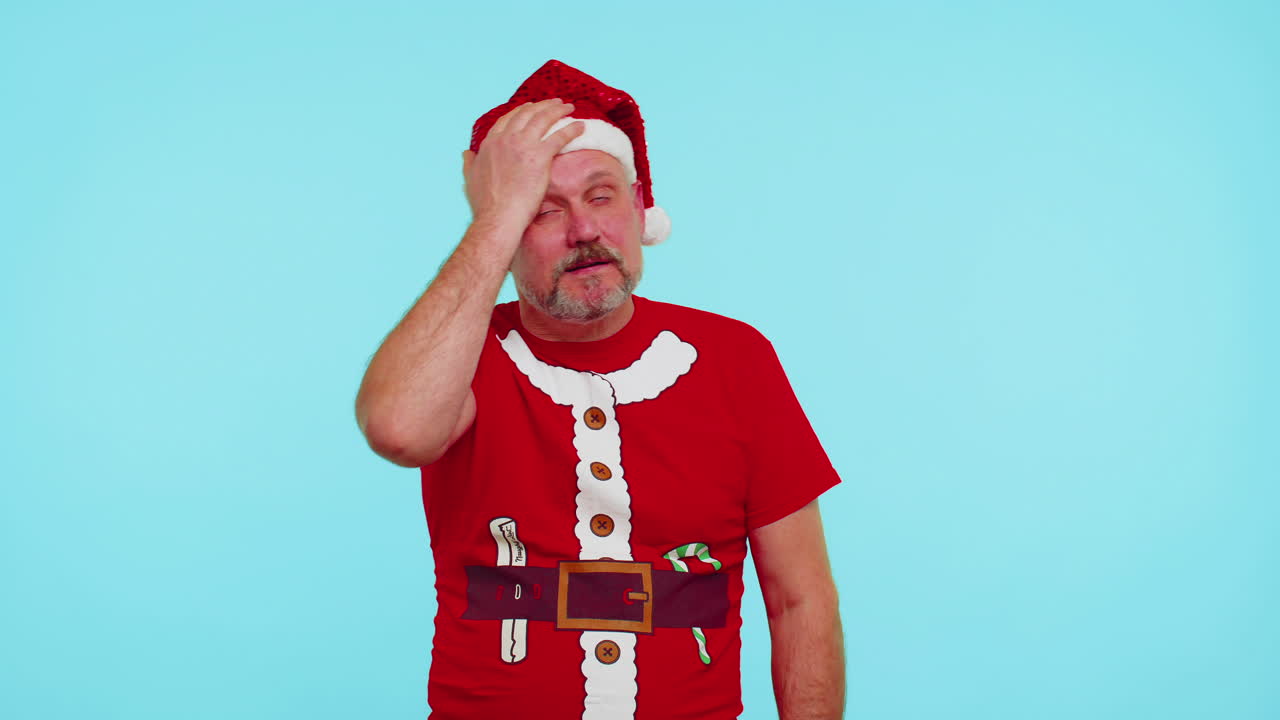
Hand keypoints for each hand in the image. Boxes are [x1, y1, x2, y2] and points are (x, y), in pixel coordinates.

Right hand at [462, 98, 584, 228]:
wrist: (498, 216)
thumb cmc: (485, 203)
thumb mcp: (470, 178)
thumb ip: (470, 163)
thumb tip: (467, 153)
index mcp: (491, 142)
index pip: (508, 119)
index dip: (522, 111)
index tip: (531, 107)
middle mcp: (506, 138)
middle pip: (527, 113)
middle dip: (542, 106)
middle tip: (555, 103)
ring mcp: (523, 145)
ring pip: (543, 119)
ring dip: (557, 110)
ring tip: (569, 107)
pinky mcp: (540, 156)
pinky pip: (559, 136)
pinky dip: (571, 129)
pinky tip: (580, 126)